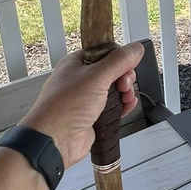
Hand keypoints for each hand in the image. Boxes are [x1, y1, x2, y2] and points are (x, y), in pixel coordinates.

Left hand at [20, 42, 144, 167]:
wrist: (55, 141)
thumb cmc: (65, 107)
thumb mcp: (97, 76)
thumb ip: (119, 61)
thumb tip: (135, 48)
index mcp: (76, 63)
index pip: (104, 52)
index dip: (119, 58)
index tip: (128, 65)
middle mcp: (80, 79)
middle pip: (112, 71)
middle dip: (124, 77)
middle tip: (124, 84)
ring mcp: (85, 98)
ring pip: (114, 89)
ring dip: (125, 93)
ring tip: (126, 98)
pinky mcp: (91, 115)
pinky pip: (112, 106)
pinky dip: (122, 106)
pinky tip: (126, 107)